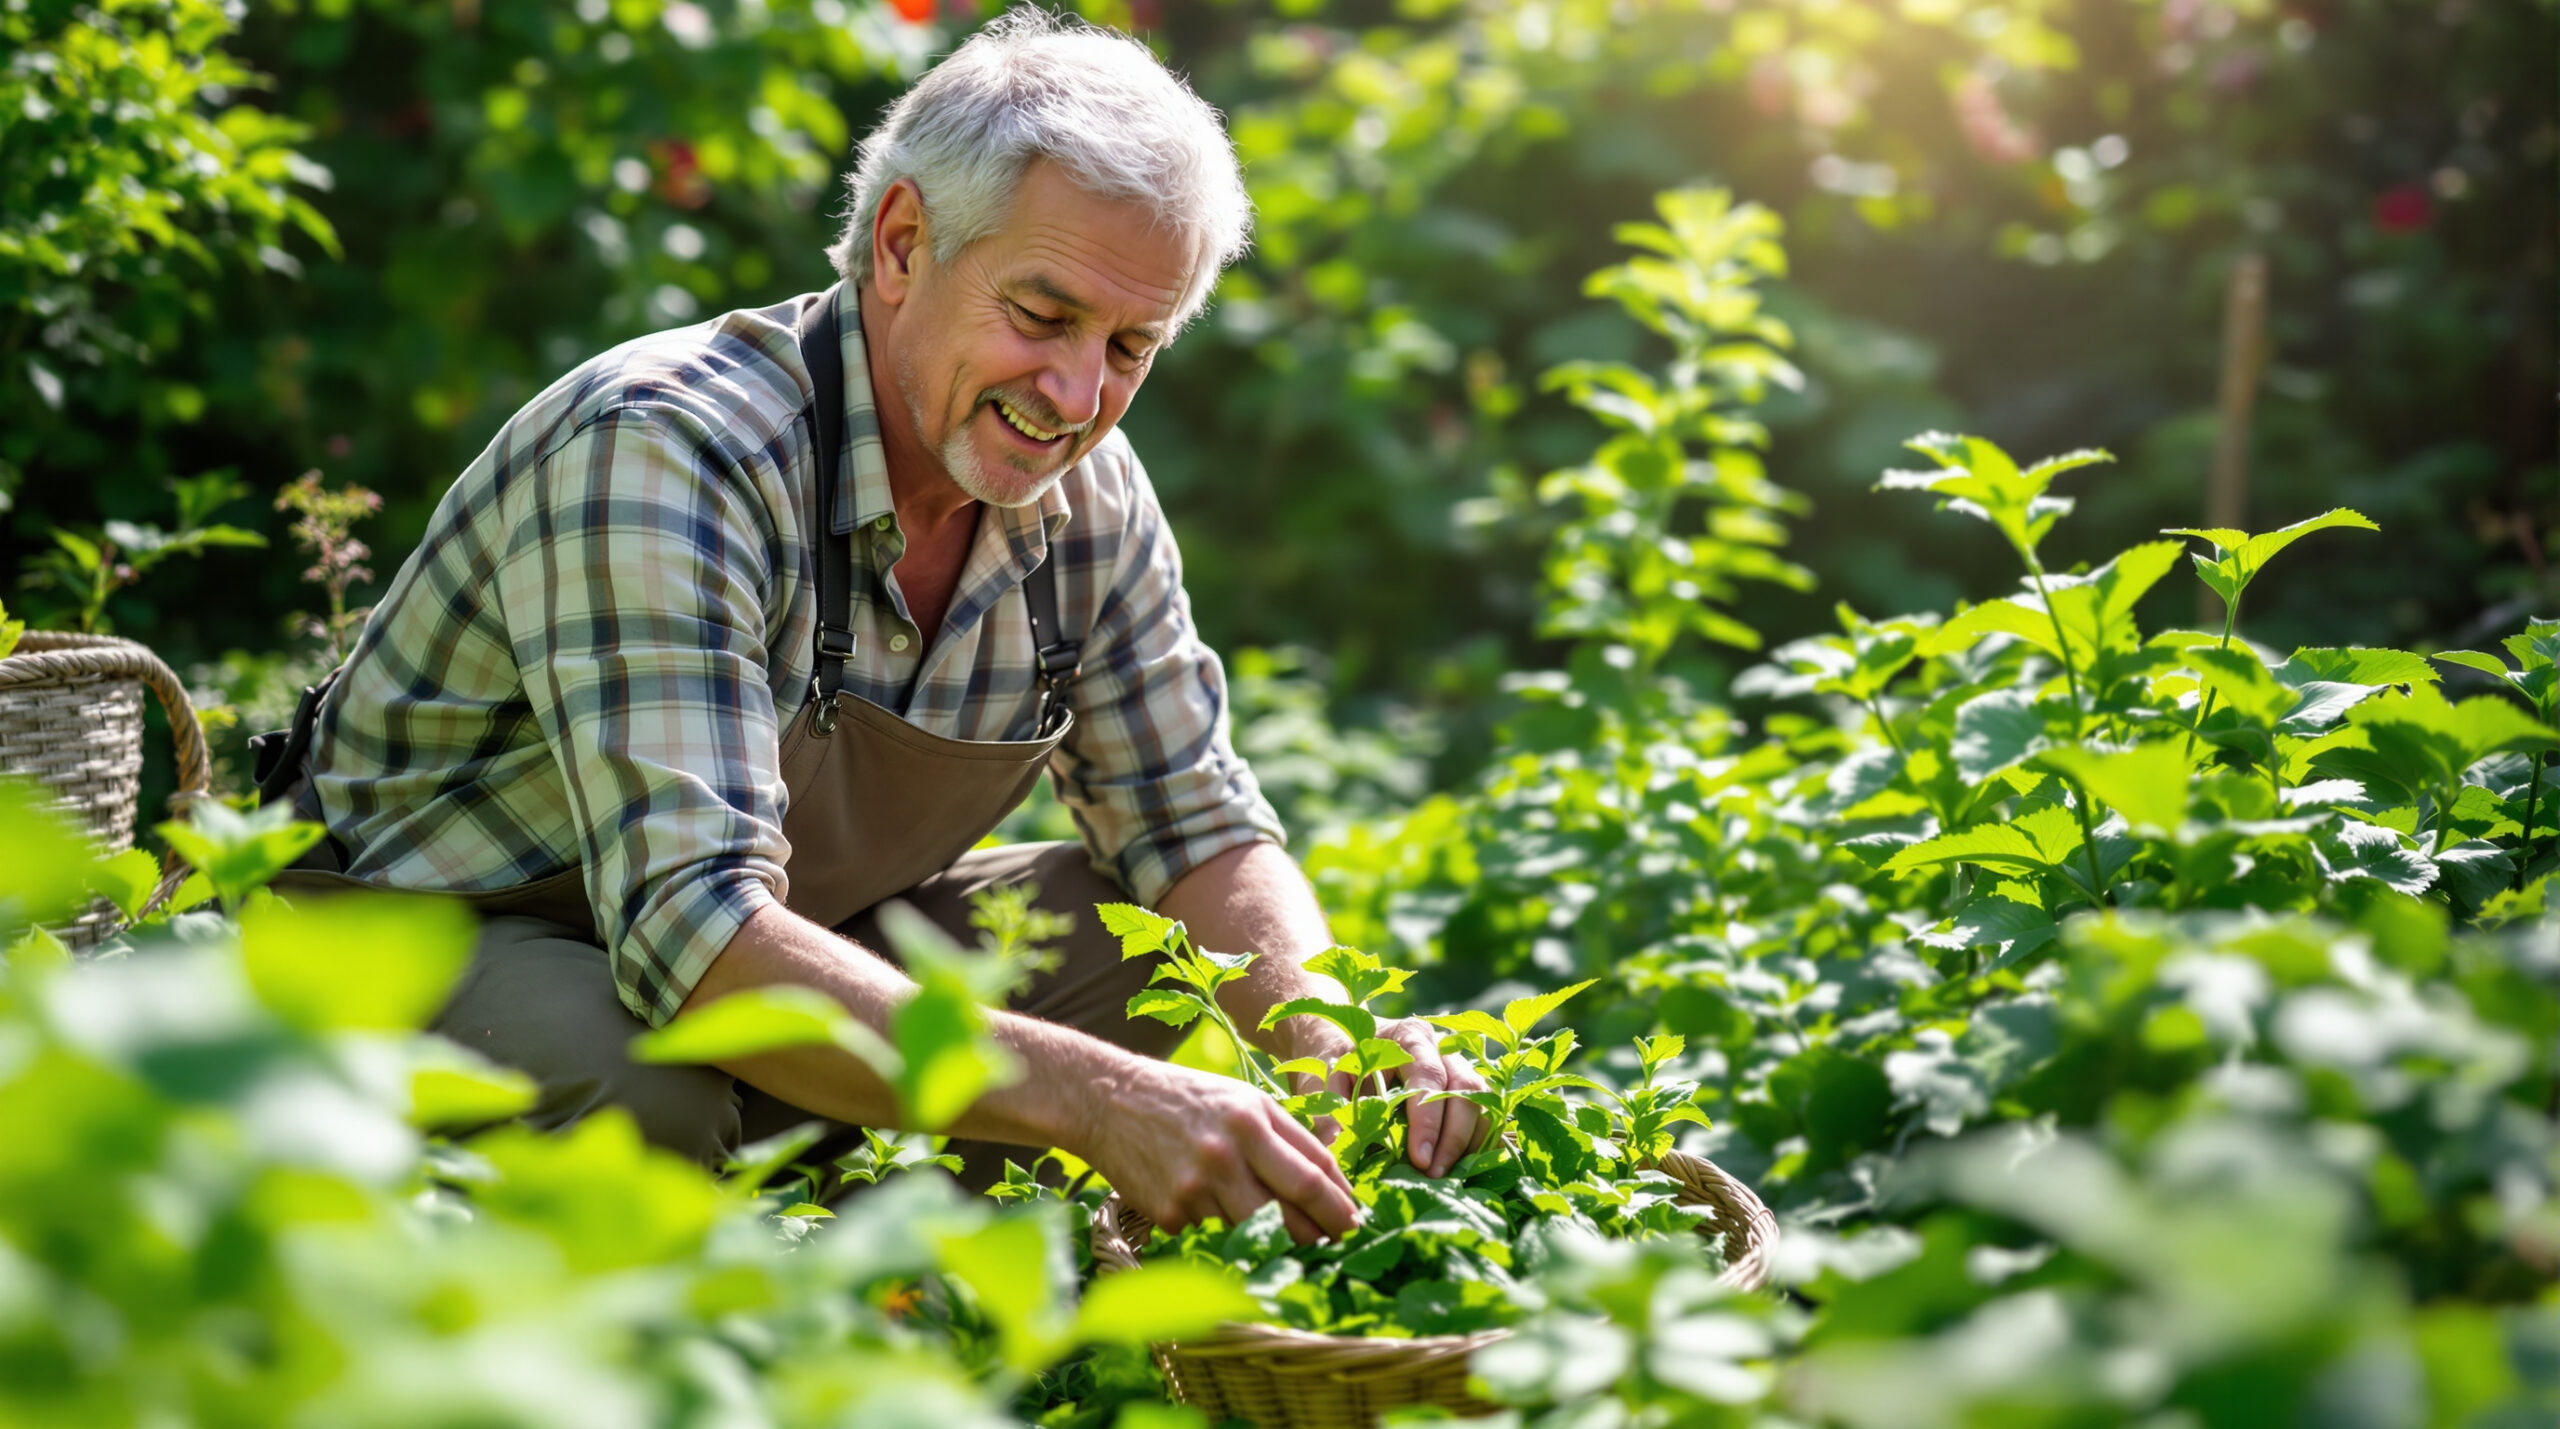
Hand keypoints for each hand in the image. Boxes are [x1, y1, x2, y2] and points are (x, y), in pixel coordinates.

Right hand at [1081, 1058, 1360, 1243]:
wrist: (1108, 1101)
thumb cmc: (1189, 1099)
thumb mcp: (1244, 1100)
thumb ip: (1289, 1137)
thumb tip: (1334, 1185)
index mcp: (1249, 1121)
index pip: (1312, 1176)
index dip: (1339, 1206)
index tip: (1354, 1222)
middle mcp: (1224, 1155)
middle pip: (1289, 1216)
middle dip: (1320, 1236)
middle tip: (1336, 1244)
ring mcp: (1193, 1188)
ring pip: (1253, 1230)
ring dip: (1272, 1236)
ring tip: (1281, 1232)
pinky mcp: (1168, 1213)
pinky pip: (1210, 1231)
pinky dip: (1218, 1224)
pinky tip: (1204, 1200)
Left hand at [1282, 1014, 1489, 1178]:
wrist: (1340, 1044)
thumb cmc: (1333, 1061)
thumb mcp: (1321, 1079)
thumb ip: (1328, 1110)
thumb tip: (1337, 1150)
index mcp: (1408, 1036)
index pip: (1429, 1076)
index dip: (1428, 1121)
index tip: (1420, 1159)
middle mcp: (1442, 1048)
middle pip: (1466, 1090)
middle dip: (1453, 1137)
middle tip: (1434, 1174)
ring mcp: (1457, 1068)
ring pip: (1482, 1103)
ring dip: (1470, 1143)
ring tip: (1447, 1178)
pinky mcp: (1463, 1091)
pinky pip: (1485, 1116)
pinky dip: (1481, 1143)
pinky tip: (1466, 1170)